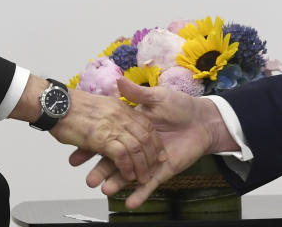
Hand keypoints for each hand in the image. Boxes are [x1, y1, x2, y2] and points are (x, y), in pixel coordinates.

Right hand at [70, 78, 235, 208]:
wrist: (204, 120)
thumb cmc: (181, 106)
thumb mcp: (157, 97)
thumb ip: (137, 94)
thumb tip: (118, 80)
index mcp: (133, 129)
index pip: (109, 139)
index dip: (94, 148)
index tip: (77, 156)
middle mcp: (137, 146)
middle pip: (116, 161)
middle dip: (102, 170)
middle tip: (88, 179)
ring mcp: (149, 160)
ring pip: (130, 174)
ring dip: (118, 183)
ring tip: (104, 189)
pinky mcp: (163, 171)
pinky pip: (150, 185)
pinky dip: (141, 194)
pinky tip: (130, 202)